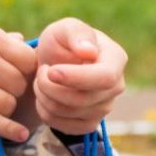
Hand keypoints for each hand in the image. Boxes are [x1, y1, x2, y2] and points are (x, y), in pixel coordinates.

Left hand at [34, 18, 126, 133]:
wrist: (53, 63)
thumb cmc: (61, 43)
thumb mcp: (65, 29)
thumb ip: (77, 34)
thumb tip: (89, 52)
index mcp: (116, 59)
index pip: (104, 77)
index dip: (76, 78)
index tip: (50, 71)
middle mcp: (116, 86)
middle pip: (82, 99)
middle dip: (51, 87)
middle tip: (40, 72)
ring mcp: (104, 107)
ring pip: (70, 113)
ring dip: (45, 98)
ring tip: (40, 81)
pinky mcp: (89, 123)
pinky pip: (65, 127)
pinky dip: (46, 113)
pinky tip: (44, 97)